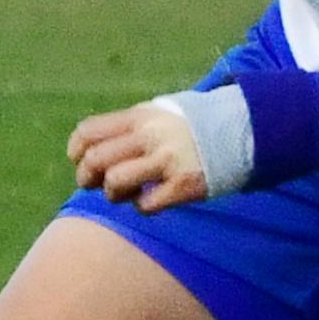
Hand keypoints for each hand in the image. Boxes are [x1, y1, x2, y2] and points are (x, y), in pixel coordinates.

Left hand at [65, 99, 211, 208]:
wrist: (242, 130)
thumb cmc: (192, 124)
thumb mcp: (158, 113)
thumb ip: (128, 126)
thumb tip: (92, 147)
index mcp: (139, 116)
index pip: (89, 131)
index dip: (76, 151)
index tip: (81, 161)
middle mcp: (150, 136)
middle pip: (96, 159)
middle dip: (88, 177)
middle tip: (98, 184)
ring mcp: (167, 161)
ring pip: (115, 182)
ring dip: (115, 194)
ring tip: (128, 193)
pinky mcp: (184, 185)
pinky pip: (146, 205)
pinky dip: (143, 207)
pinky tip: (153, 199)